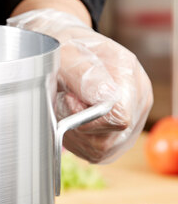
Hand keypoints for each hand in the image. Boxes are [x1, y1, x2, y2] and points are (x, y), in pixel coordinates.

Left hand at [7, 8, 152, 162]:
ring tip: (68, 107)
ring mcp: (130, 122)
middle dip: (78, 125)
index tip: (68, 98)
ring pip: (101, 150)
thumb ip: (84, 74)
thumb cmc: (65, 49)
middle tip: (65, 101)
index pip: (118, 118)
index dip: (86, 115)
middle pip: (109, 139)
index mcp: (130, 75)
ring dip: (75, 133)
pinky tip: (71, 119)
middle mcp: (138, 101)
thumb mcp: (67, 52)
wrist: (64, 53)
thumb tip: (106, 98)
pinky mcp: (116, 139)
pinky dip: (76, 140)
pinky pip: (96, 154)